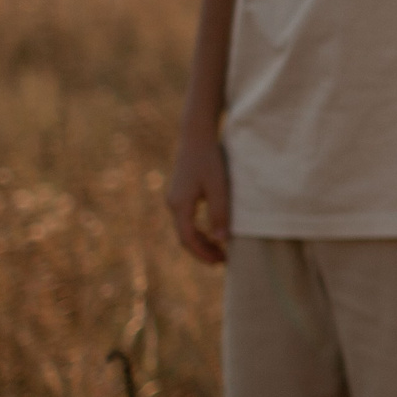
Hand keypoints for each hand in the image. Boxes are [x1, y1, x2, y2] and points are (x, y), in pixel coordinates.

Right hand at [168, 133, 231, 263]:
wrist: (196, 135)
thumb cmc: (209, 159)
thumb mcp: (219, 186)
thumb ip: (220, 212)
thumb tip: (221, 240)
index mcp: (180, 205)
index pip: (188, 239)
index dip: (203, 253)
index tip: (221, 262)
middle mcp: (173, 204)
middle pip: (185, 237)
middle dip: (203, 251)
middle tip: (223, 260)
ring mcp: (175, 198)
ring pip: (186, 228)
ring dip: (202, 241)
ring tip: (221, 250)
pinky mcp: (181, 192)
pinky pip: (187, 219)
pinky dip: (199, 229)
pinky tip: (213, 231)